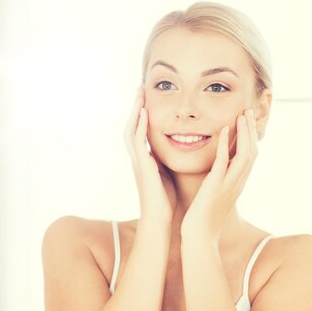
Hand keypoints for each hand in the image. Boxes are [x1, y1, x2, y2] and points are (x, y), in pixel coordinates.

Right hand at [123, 87, 175, 221]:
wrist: (159, 221)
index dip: (143, 116)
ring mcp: (138, 162)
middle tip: (141, 89)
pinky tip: (144, 112)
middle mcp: (138, 159)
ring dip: (135, 111)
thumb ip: (168, 163)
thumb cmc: (166, 203)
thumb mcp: (168, 177)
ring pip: (131, 130)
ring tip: (140, 94)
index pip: (141, 132)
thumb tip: (180, 151)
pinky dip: (139, 125)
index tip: (148, 99)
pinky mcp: (142, 166)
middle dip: (136, 108)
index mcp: (145, 161)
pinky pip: (138, 141)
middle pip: (132, 127)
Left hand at [181, 109, 257, 239]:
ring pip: (244, 154)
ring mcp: (229, 184)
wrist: (199, 236)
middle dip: (251, 131)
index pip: (250, 157)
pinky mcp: (216, 185)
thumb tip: (218, 172)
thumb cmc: (204, 219)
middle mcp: (238, 183)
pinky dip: (226, 144)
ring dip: (244, 133)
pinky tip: (224, 130)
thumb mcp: (216, 196)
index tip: (247, 122)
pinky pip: (224, 161)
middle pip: (252, 152)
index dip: (251, 139)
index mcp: (237, 184)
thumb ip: (220, 183)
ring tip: (242, 115)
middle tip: (249, 111)